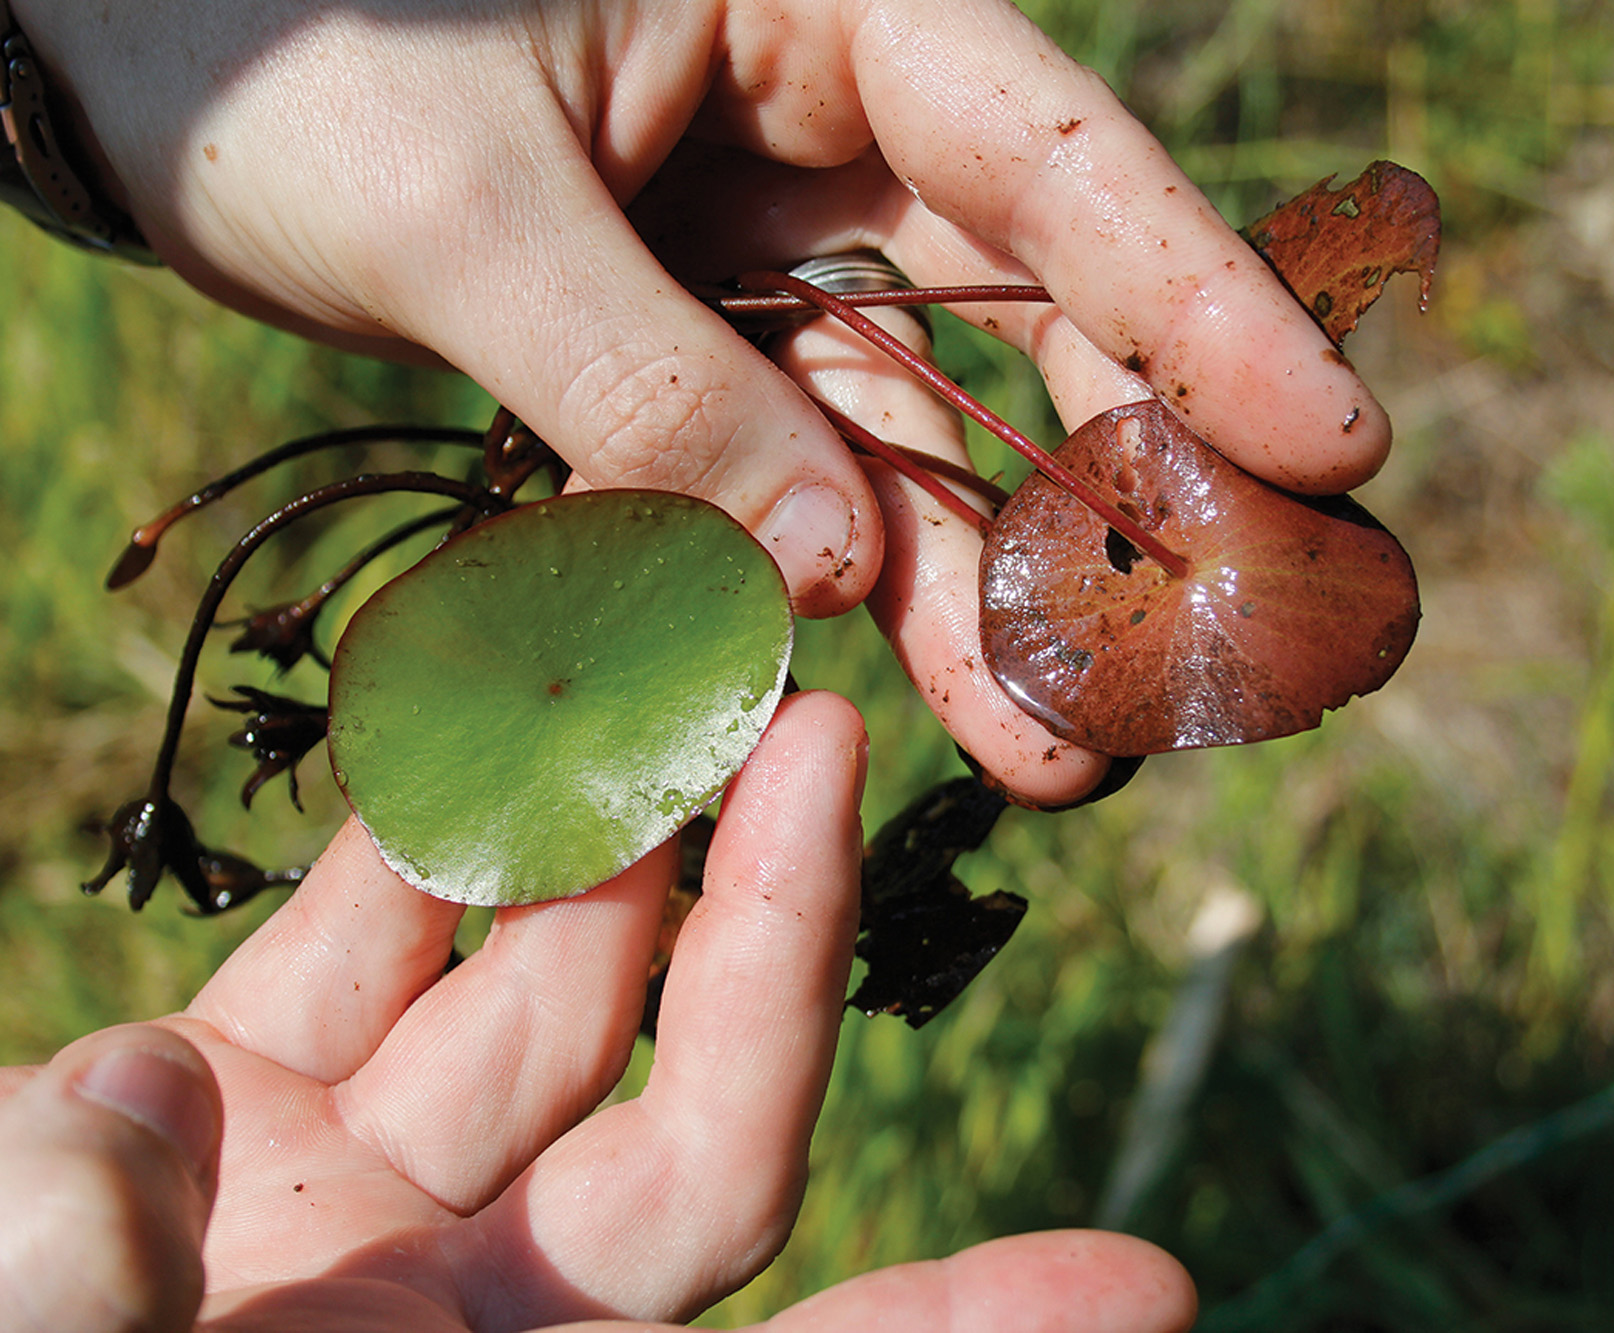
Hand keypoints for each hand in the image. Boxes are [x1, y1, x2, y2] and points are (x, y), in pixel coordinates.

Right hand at [0, 692, 1195, 1330]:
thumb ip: (98, 1267)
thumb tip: (144, 1105)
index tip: (1149, 1276)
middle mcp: (468, 1296)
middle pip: (690, 1097)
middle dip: (762, 917)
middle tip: (826, 728)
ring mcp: (359, 1188)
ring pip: (543, 981)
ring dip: (604, 823)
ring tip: (673, 640)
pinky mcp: (251, 1096)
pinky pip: (373, 945)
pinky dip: (422, 824)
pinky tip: (484, 682)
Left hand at [17, 0, 1388, 805]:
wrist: (126, 59)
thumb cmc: (270, 43)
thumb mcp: (448, 197)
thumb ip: (639, 382)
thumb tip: (820, 572)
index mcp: (815, 5)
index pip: (1051, 154)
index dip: (1203, 303)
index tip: (1328, 442)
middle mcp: (823, 127)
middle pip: (1033, 318)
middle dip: (1110, 502)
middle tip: (1198, 667)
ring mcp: (766, 246)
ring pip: (921, 431)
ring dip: (980, 594)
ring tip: (1052, 755)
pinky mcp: (699, 348)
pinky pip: (799, 476)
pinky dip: (840, 586)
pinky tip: (887, 688)